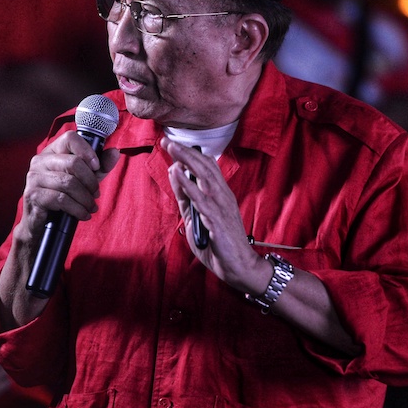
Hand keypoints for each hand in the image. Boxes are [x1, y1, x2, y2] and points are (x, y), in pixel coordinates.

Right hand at [22, 130, 120, 236]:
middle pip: (73, 162)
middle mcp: (40, 160)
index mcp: (52, 151)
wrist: (42, 223)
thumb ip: (100, 166)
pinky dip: (77, 209)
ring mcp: (34, 177)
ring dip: (85, 199)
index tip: (97, 167)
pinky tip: (83, 214)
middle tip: (96, 194)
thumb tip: (115, 152)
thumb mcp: (85, 180)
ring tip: (91, 207)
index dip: (87, 151)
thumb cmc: (64, 197)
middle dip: (90, 181)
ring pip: (69, 183)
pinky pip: (61, 199)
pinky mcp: (33, 195)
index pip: (70, 138)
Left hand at [161, 138, 269, 294]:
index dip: (191, 154)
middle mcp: (223, 196)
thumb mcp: (196, 218)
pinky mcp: (217, 220)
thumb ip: (186, 198)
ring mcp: (221, 207)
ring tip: (172, 149)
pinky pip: (201, 199)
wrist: (239, 267)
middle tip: (168, 140)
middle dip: (186, 152)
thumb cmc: (219, 244)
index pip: (207, 167)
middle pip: (205, 167)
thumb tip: (175, 175)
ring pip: (205, 178)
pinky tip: (178, 173)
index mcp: (220, 195)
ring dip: (187, 161)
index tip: (173, 144)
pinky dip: (188, 184)